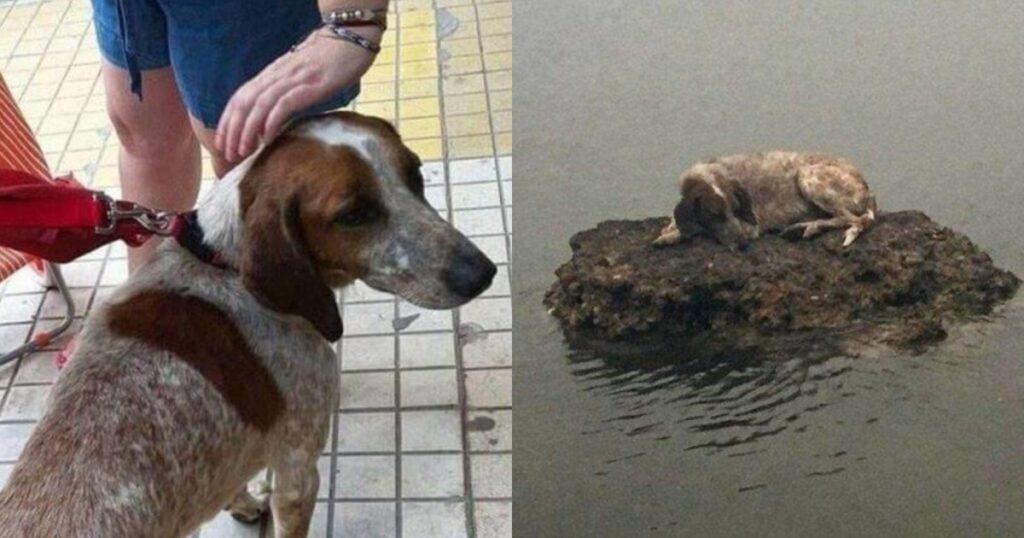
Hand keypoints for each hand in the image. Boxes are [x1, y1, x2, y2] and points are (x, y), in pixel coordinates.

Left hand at [215, 27, 380, 161]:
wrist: (349, 41)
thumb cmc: (327, 62)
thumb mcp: (298, 76)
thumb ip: (284, 92)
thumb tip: (273, 119)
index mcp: (271, 74)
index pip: (239, 98)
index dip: (227, 121)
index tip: (222, 144)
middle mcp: (275, 75)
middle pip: (244, 103)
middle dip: (232, 130)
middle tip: (229, 154)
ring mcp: (291, 79)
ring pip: (259, 105)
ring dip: (247, 129)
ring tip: (243, 151)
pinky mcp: (308, 85)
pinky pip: (283, 104)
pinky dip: (271, 121)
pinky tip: (267, 138)